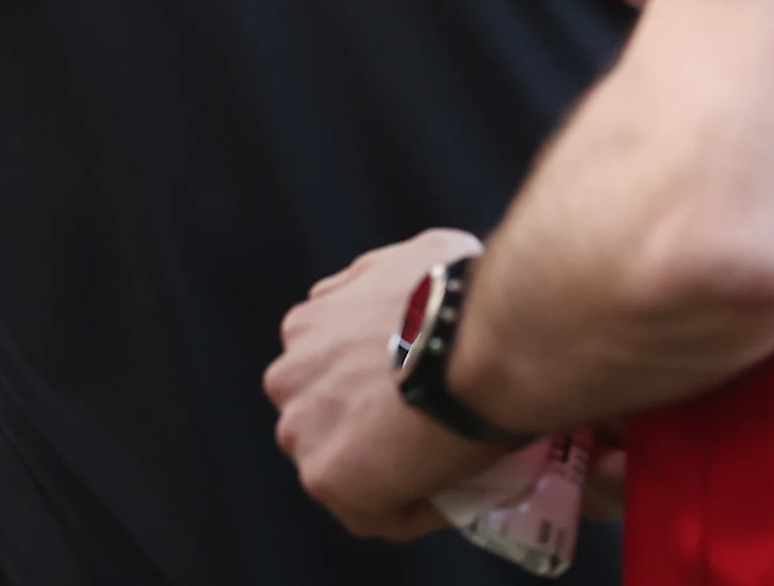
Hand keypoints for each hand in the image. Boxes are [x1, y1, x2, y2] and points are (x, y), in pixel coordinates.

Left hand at [265, 228, 500, 540]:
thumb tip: (392, 294)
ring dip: (384, 475)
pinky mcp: (326, 475)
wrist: (484, 342)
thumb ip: (377, 283)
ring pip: (343, 470)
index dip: (372, 393)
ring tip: (440, 468)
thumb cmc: (460, 299)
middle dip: (369, 432)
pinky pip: (371, 514)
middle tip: (427, 434)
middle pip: (326, 421)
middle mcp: (290, 376)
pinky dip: (407, 512)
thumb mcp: (407, 259)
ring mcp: (303, 428)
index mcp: (306, 327)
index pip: (328, 375)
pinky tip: (445, 494)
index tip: (413, 399)